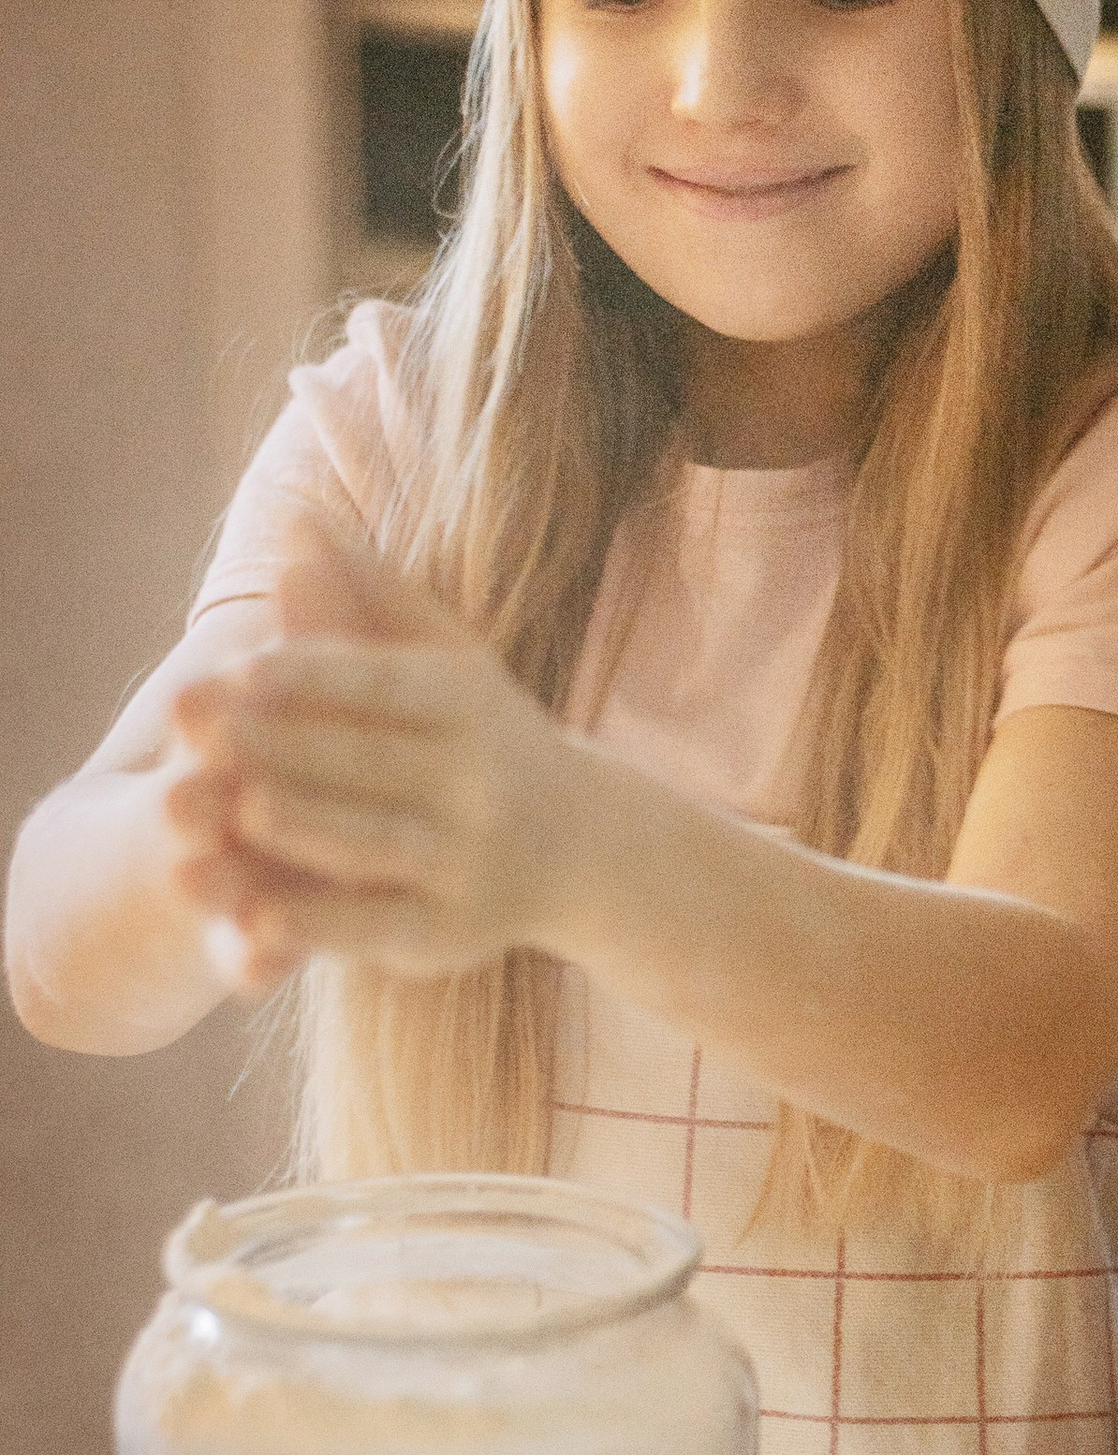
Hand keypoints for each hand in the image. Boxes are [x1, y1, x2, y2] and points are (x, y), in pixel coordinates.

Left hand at [165, 523, 588, 988]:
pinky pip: (376, 927)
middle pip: (368, 760)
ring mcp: (468, 861)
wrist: (587, 849)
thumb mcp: (446, 662)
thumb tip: (297, 521)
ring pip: (374, 842)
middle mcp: (479, 782)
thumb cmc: (486, 738)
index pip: (385, 683)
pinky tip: (256, 923)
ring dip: (303, 828)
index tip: (240, 665)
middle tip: (194, 728)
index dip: (313, 674)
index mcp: (468, 704)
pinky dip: (319, 926)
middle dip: (279, 743)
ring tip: (233, 810)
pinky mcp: (450, 933)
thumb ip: (369, 596)